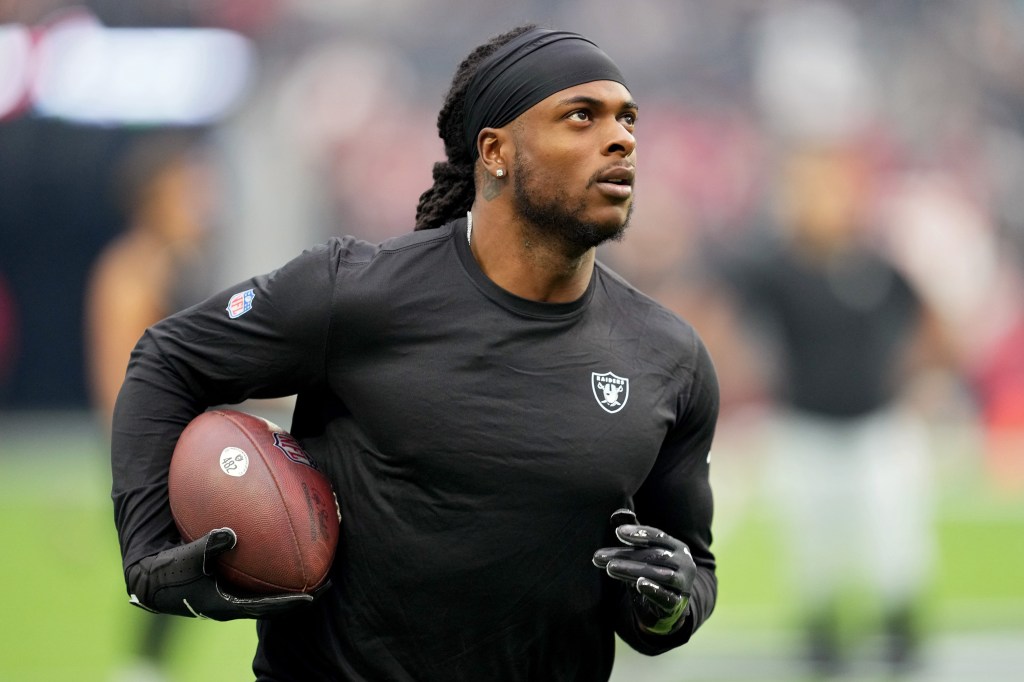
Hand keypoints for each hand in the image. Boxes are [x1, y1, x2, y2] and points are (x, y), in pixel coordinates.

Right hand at [125, 528, 322, 620]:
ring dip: (285, 579)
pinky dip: (266, 562)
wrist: (147, 579)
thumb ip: (208, 546)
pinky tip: (276, 542)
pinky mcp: (223, 581)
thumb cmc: (166, 572)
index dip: (291, 603)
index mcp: (227, 603)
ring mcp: (229, 592)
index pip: (267, 607)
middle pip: (272, 600)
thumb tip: (232, 533)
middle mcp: (232, 601)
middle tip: (324, 581)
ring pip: (264, 588)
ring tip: (309, 564)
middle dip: (298, 591)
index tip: (315, 596)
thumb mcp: (186, 558)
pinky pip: (251, 573)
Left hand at [592, 509, 695, 634]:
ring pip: (659, 574)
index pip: (658, 536)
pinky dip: (654, 589)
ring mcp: (683, 584)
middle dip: (624, 555)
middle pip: (653, 555)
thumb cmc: (653, 572)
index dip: (639, 533)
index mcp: (676, 547)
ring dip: (633, 569)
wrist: (669, 607)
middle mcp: (684, 563)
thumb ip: (635, 534)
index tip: (618, 532)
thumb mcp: (644, 553)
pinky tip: (638, 584)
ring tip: (610, 568)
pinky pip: (667, 597)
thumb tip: (618, 512)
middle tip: (598, 556)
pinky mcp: (678, 603)